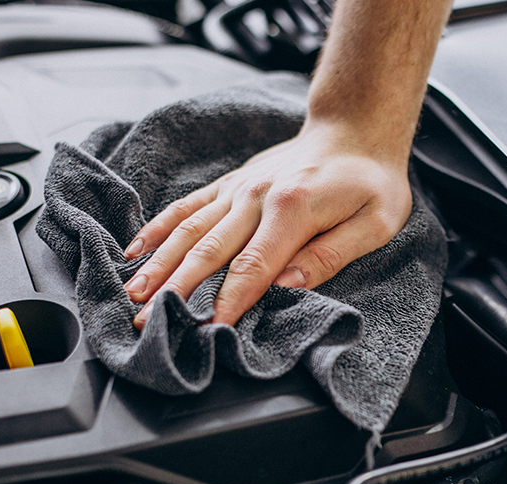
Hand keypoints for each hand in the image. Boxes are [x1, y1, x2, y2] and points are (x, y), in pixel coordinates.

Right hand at [122, 120, 412, 327]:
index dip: (229, 301)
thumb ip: (330, 254)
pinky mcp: (229, 184)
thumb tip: (288, 285)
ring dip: (159, 264)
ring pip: (189, 230)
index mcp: (292, 208)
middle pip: (210, 250)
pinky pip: (187, 206)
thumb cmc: (371, 183)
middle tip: (147, 322)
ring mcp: (238, 188)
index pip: (254, 265)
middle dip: (178, 290)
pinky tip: (134, 251)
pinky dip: (158, 228)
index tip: (207, 330)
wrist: (355, 130)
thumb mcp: (374, 222)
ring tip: (132, 294)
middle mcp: (256, 195)